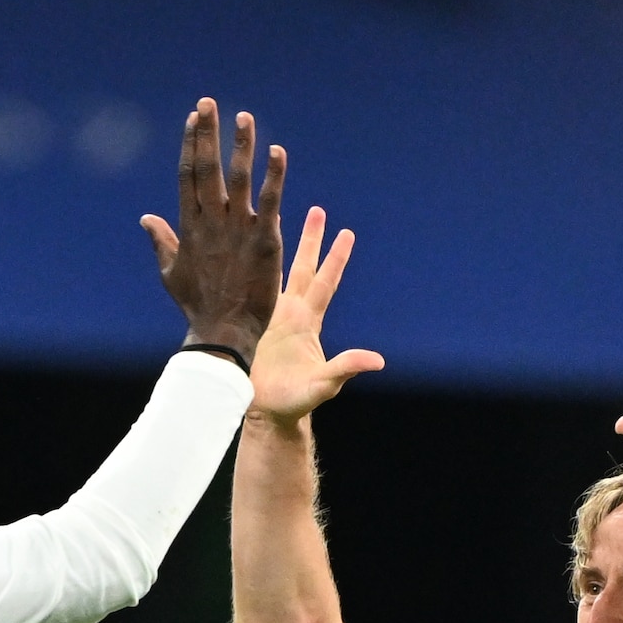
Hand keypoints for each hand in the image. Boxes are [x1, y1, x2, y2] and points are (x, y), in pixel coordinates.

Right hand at [140, 96, 281, 360]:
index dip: (191, 143)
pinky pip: (270, 201)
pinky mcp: (264, 241)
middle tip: (210, 102)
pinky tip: (278, 152)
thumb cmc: (197, 306)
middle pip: (206, 168)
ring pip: (239, 178)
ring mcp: (238, 229)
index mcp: (189, 226)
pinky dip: (274, 175)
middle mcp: (211, 221)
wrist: (223, 333)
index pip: (187, 175)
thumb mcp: (171, 272)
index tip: (194, 118)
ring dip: (241, 145)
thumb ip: (161, 241)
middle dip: (207, 133)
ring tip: (244, 117)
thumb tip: (145, 218)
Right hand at [247, 206, 382, 423]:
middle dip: (310, 240)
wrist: (267, 411)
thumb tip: (378, 361)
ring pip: (277, 275)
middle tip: (318, 210)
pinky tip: (244, 252)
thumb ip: (347, 368)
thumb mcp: (324, 384)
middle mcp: (292, 314)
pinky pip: (252, 291)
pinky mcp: (252, 324)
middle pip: (303, 269)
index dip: (335, 258)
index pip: (325, 283)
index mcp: (308, 322)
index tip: (346, 232)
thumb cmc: (296, 401)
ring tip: (276, 219)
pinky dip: (251, 270)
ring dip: (279, 249)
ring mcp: (272, 318)